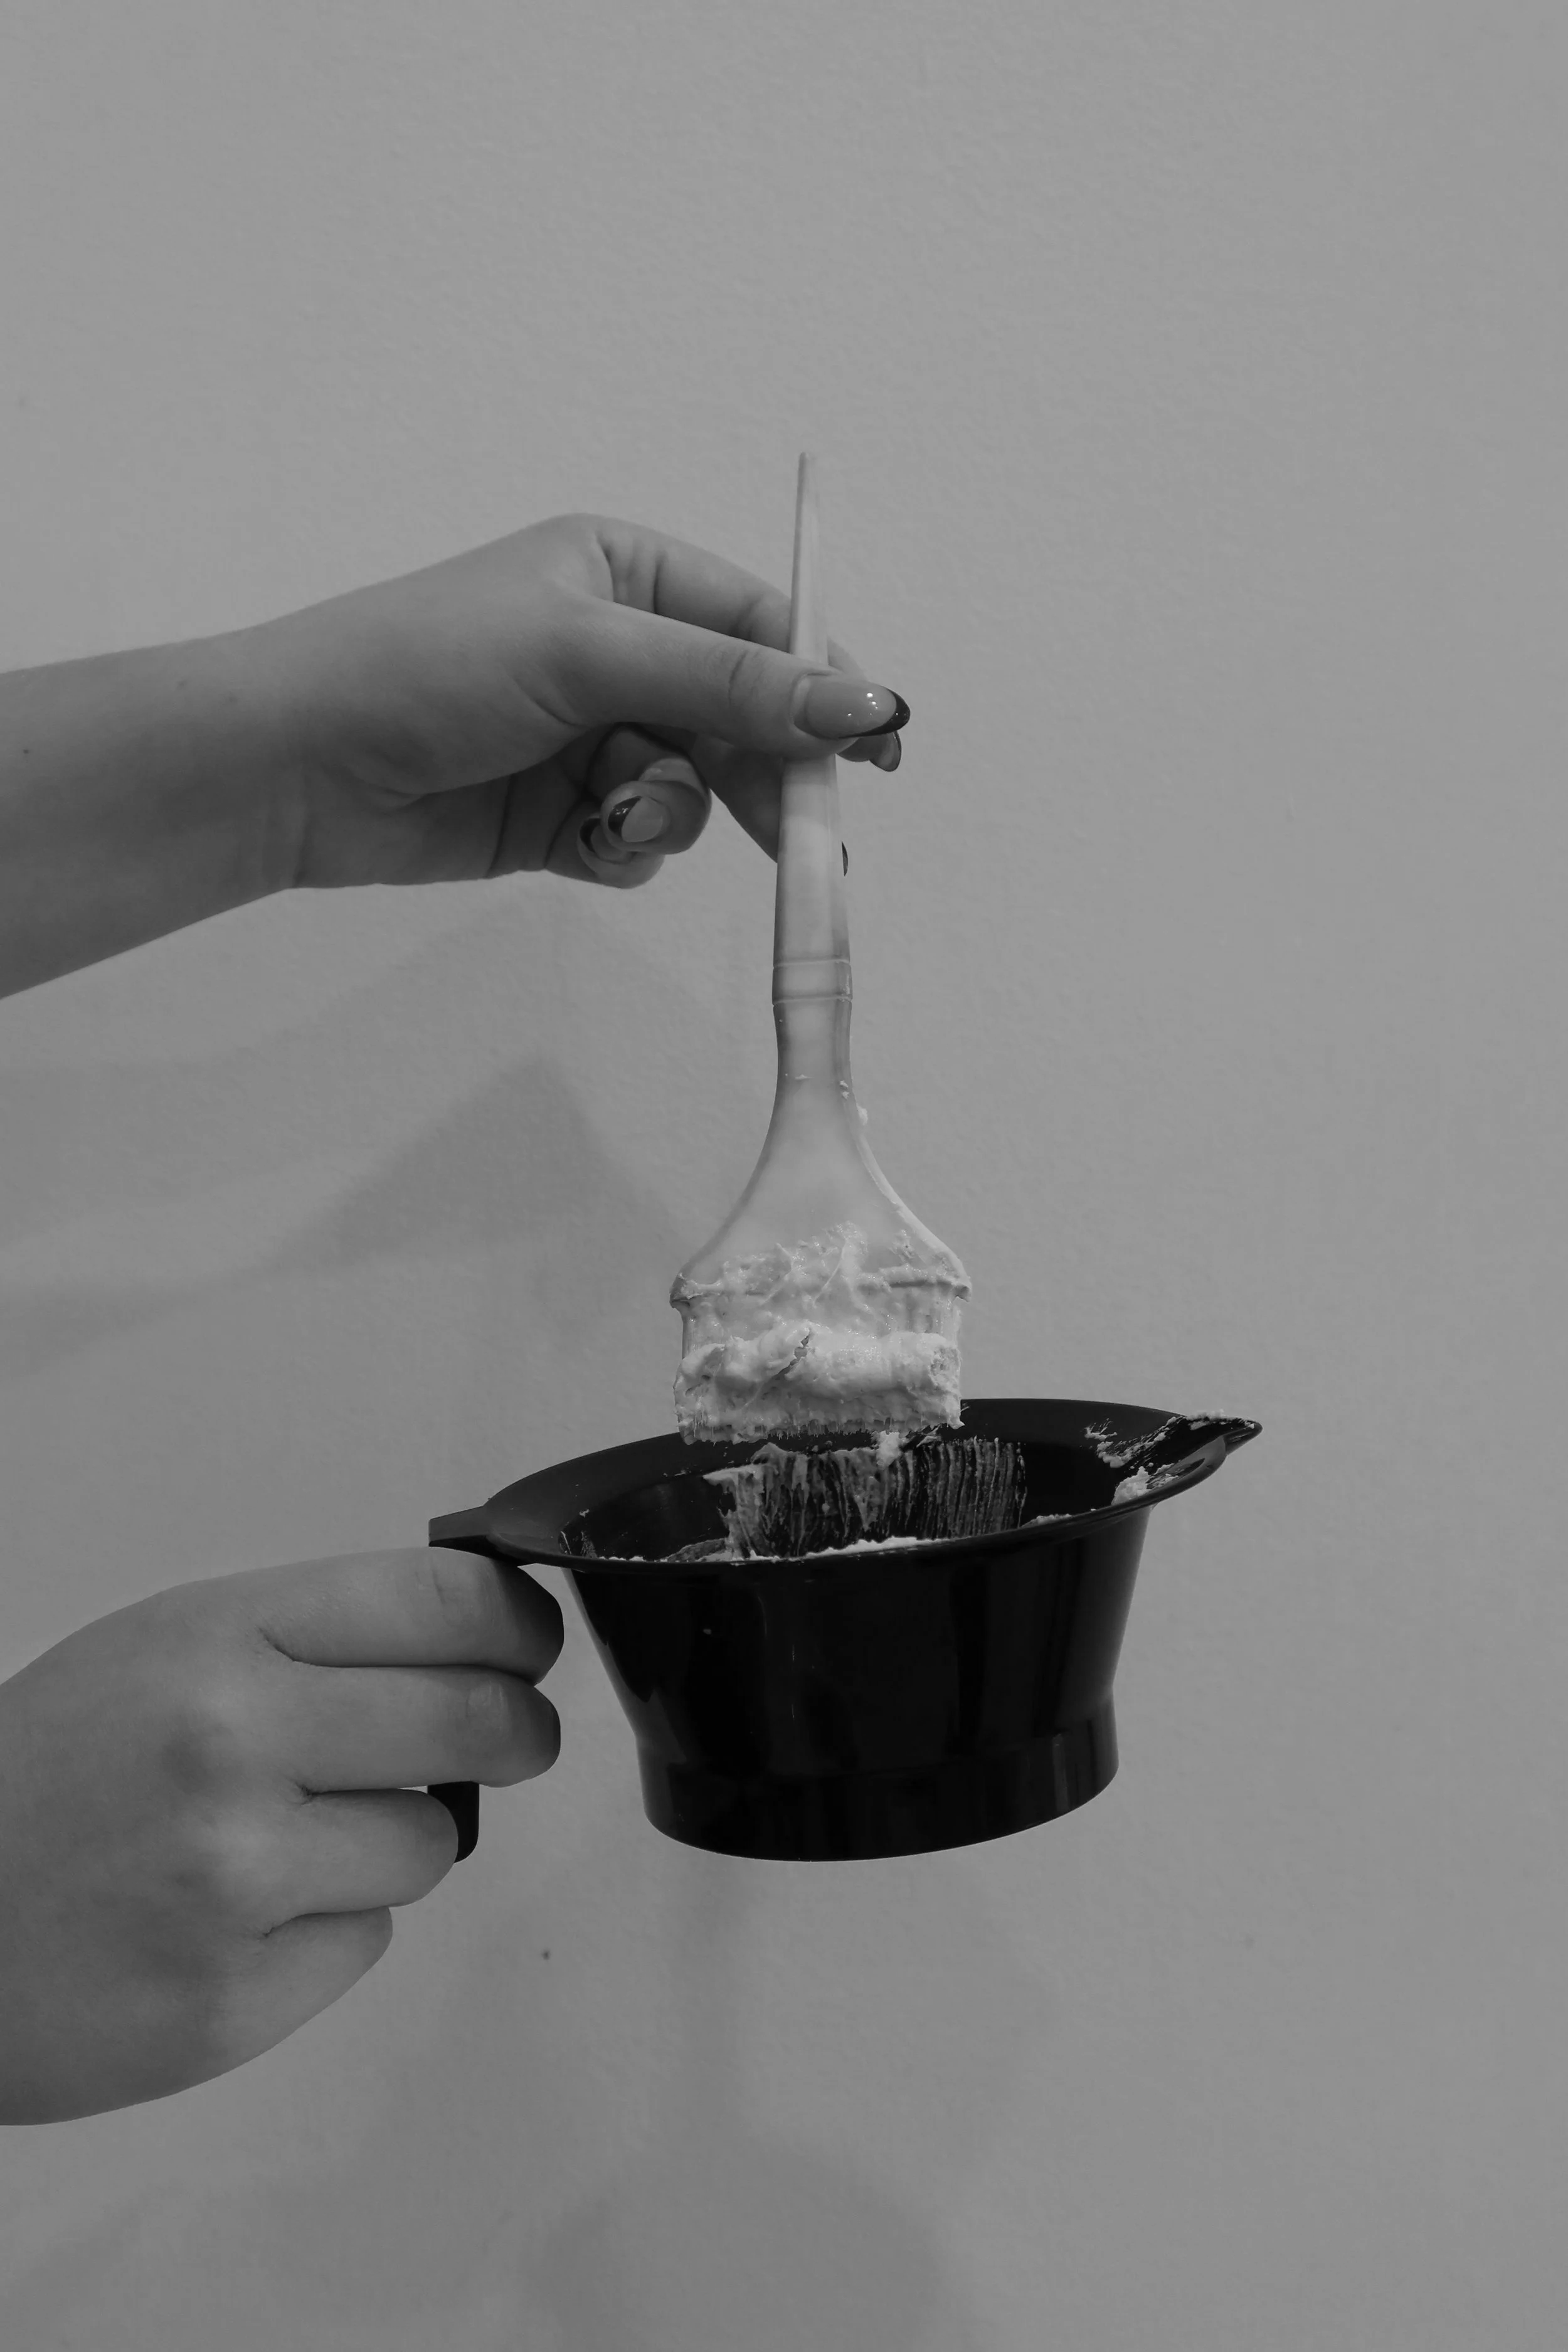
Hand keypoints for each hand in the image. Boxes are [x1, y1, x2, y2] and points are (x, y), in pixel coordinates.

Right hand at [0, 1548, 560, 2121]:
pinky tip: (239, 1920)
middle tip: (509, 1737)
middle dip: (515, 1729)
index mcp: (220, 1637)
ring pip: (432, 1843)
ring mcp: (237, 1877)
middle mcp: (234, 1744)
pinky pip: (366, 1944)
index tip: (531, 1645)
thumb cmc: (42, 1777)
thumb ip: (313, 1640)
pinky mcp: (235, 1998)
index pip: (444, 1600)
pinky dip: (326, 1932)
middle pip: (479, 1717)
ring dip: (393, 1842)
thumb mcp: (165, 1648)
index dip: (518, 1623)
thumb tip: (477, 1639)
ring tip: (286, 1842)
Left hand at [260, 513, 907, 891]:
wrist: (300, 765)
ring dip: (668, 812)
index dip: (824, 687)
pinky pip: (640, 842)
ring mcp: (589, 737)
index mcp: (625, 573)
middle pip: (742, 720)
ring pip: (696, 791)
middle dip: (762, 773)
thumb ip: (732, 687)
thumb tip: (864, 704)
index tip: (877, 748)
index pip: (759, 627)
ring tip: (613, 814)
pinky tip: (577, 843)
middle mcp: (616, 649)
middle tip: (810, 838)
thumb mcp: (591, 653)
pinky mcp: (561, 815)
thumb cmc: (431, 667)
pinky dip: (621, 849)